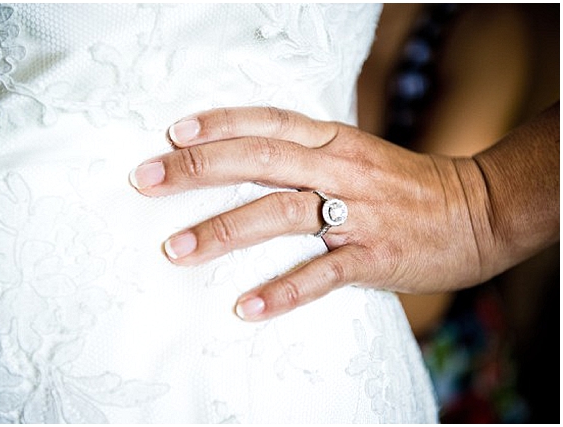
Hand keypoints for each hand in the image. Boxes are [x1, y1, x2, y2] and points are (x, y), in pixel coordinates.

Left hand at [130, 107, 486, 320]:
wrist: (476, 210)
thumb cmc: (405, 184)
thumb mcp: (356, 152)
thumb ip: (308, 151)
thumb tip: (249, 152)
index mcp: (334, 140)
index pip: (268, 121)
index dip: (219, 123)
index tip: (172, 134)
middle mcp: (339, 169)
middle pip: (258, 159)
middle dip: (197, 169)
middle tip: (146, 179)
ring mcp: (356, 212)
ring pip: (278, 214)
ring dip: (223, 231)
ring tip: (176, 249)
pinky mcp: (373, 257)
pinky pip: (320, 274)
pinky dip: (282, 291)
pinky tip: (245, 307)